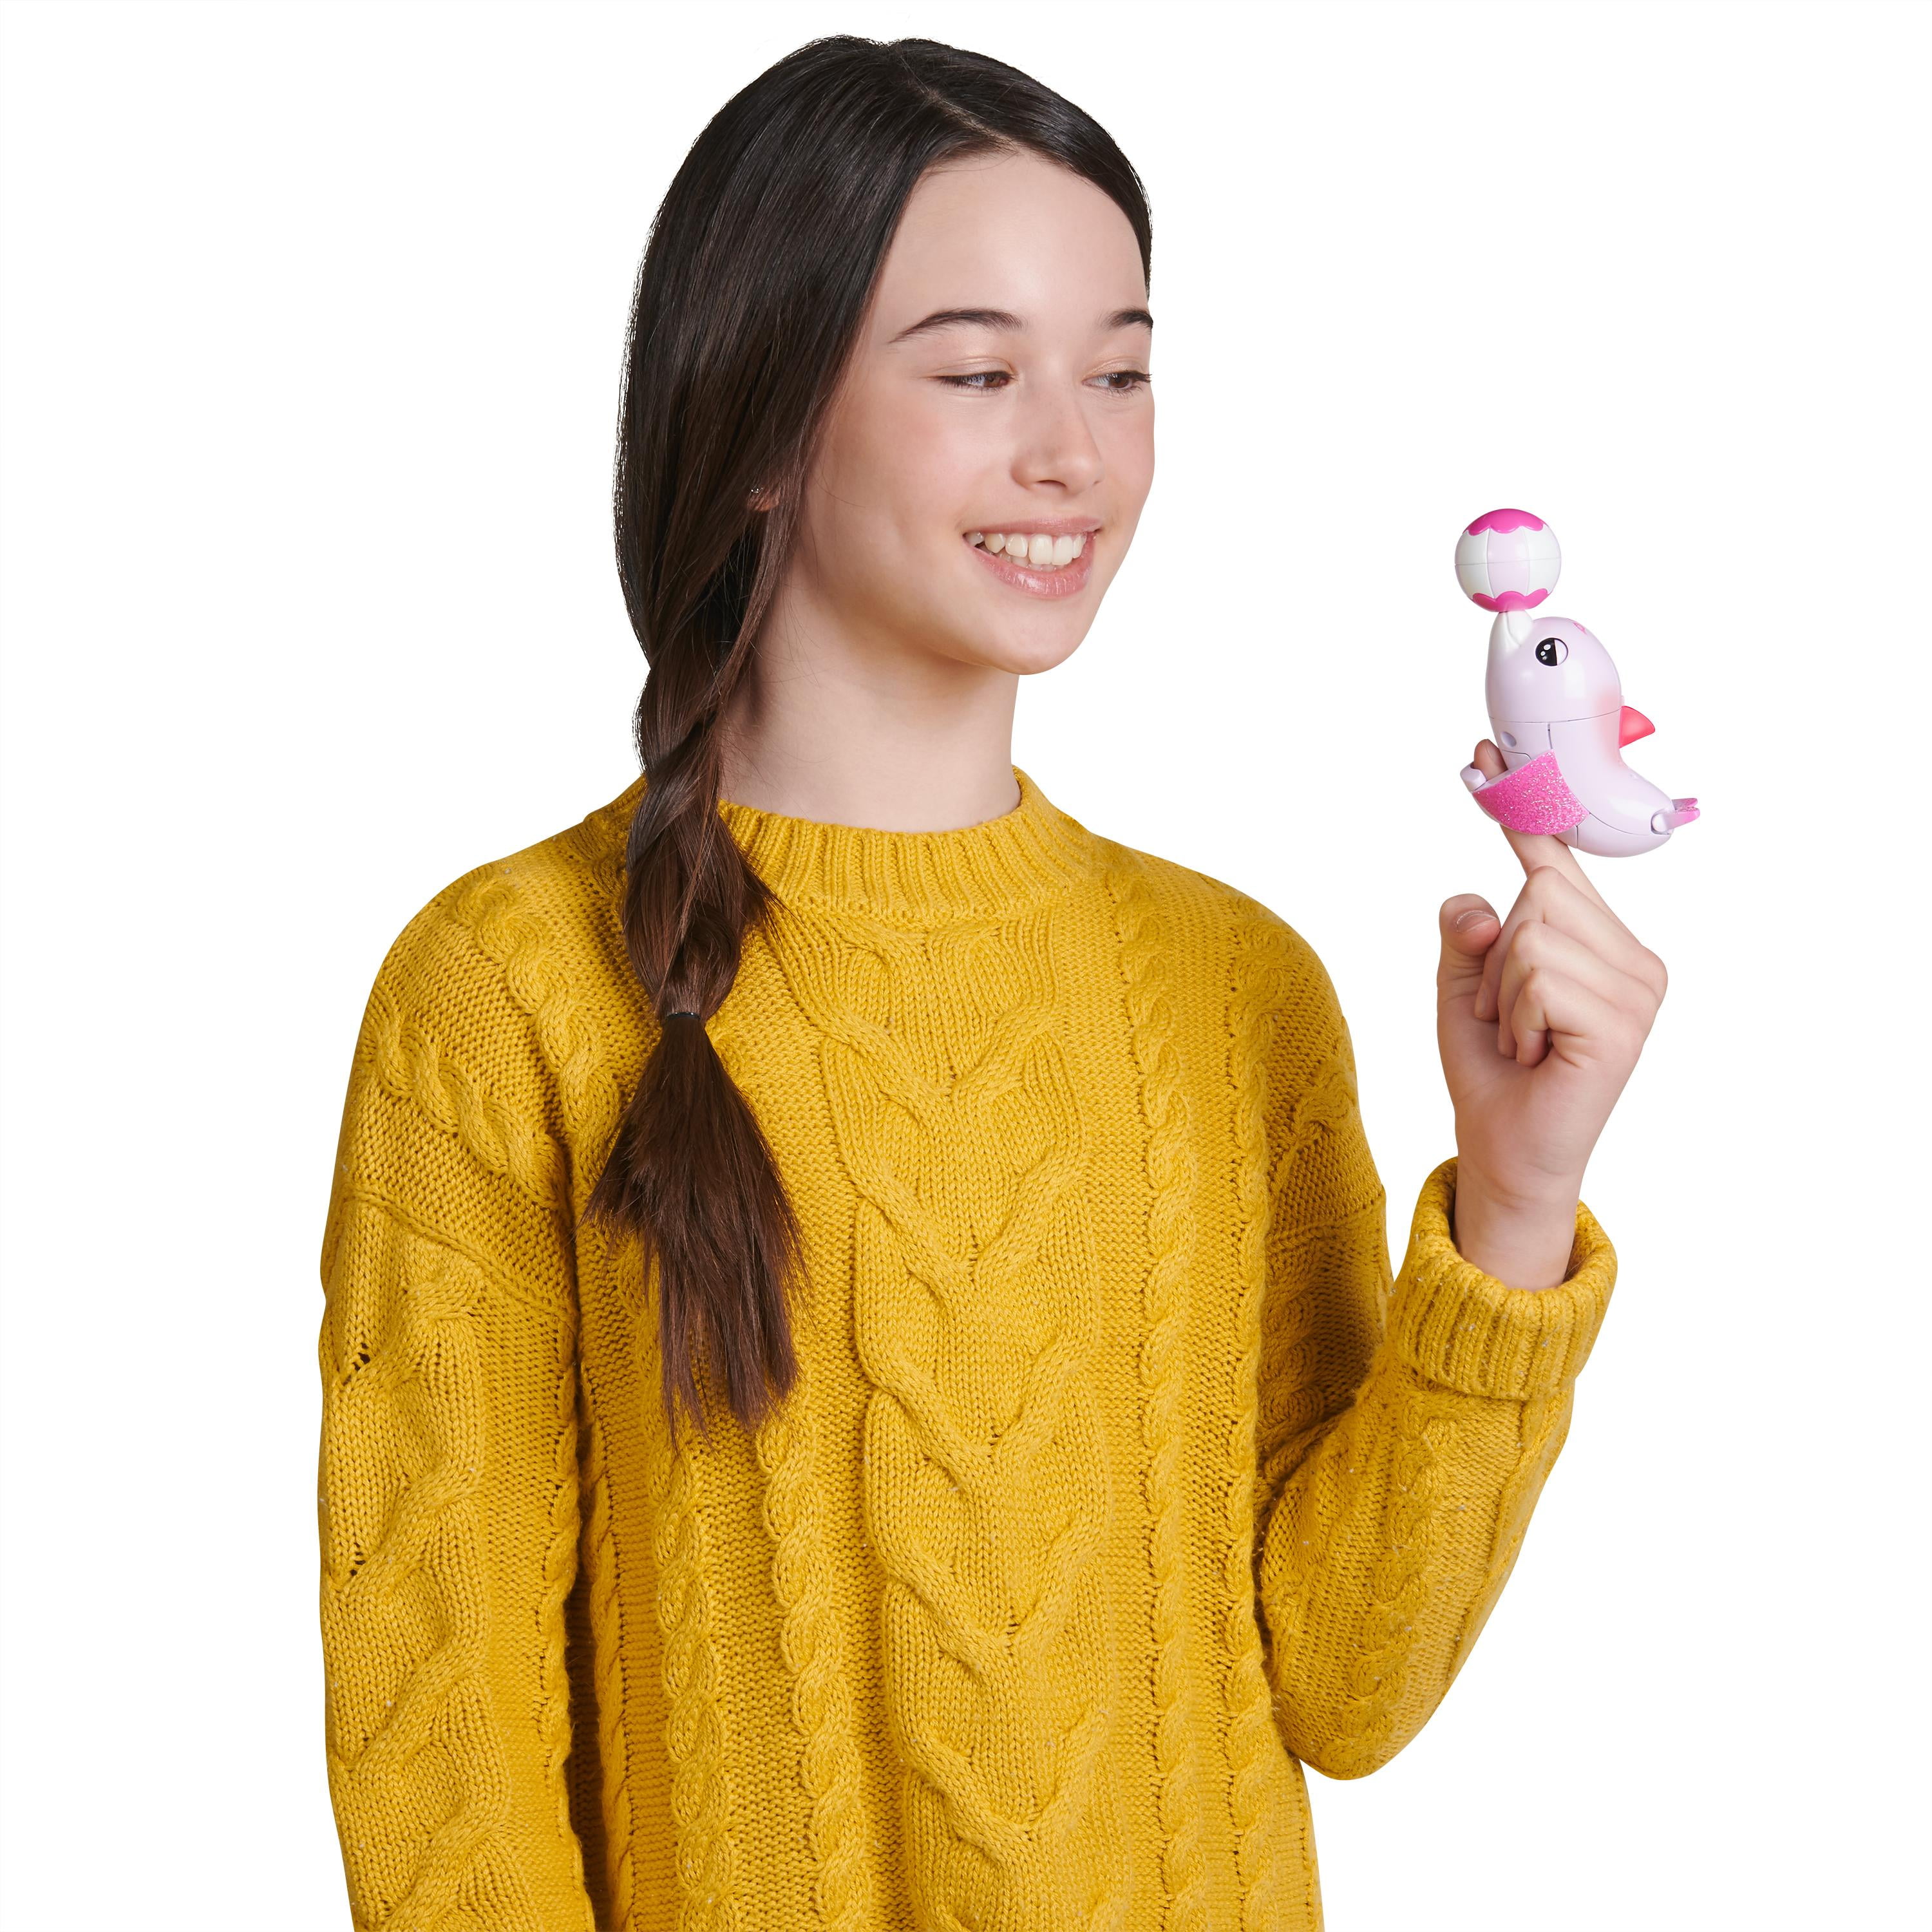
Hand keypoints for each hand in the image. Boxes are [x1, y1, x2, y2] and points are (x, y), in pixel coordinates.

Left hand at [1436, 739, 1669, 1285]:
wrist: (1504, 1151)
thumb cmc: (1492, 1070)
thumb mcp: (1464, 982)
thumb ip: (1468, 928)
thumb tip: (1477, 902)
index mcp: (1605, 943)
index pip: (1558, 864)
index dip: (1525, 809)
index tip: (1485, 752)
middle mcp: (1635, 959)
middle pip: (1538, 894)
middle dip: (1495, 959)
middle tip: (1510, 1021)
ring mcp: (1638, 991)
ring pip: (1531, 931)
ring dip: (1502, 993)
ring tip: (1523, 1039)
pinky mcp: (1622, 1023)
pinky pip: (1538, 974)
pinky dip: (1515, 1016)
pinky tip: (1535, 1054)